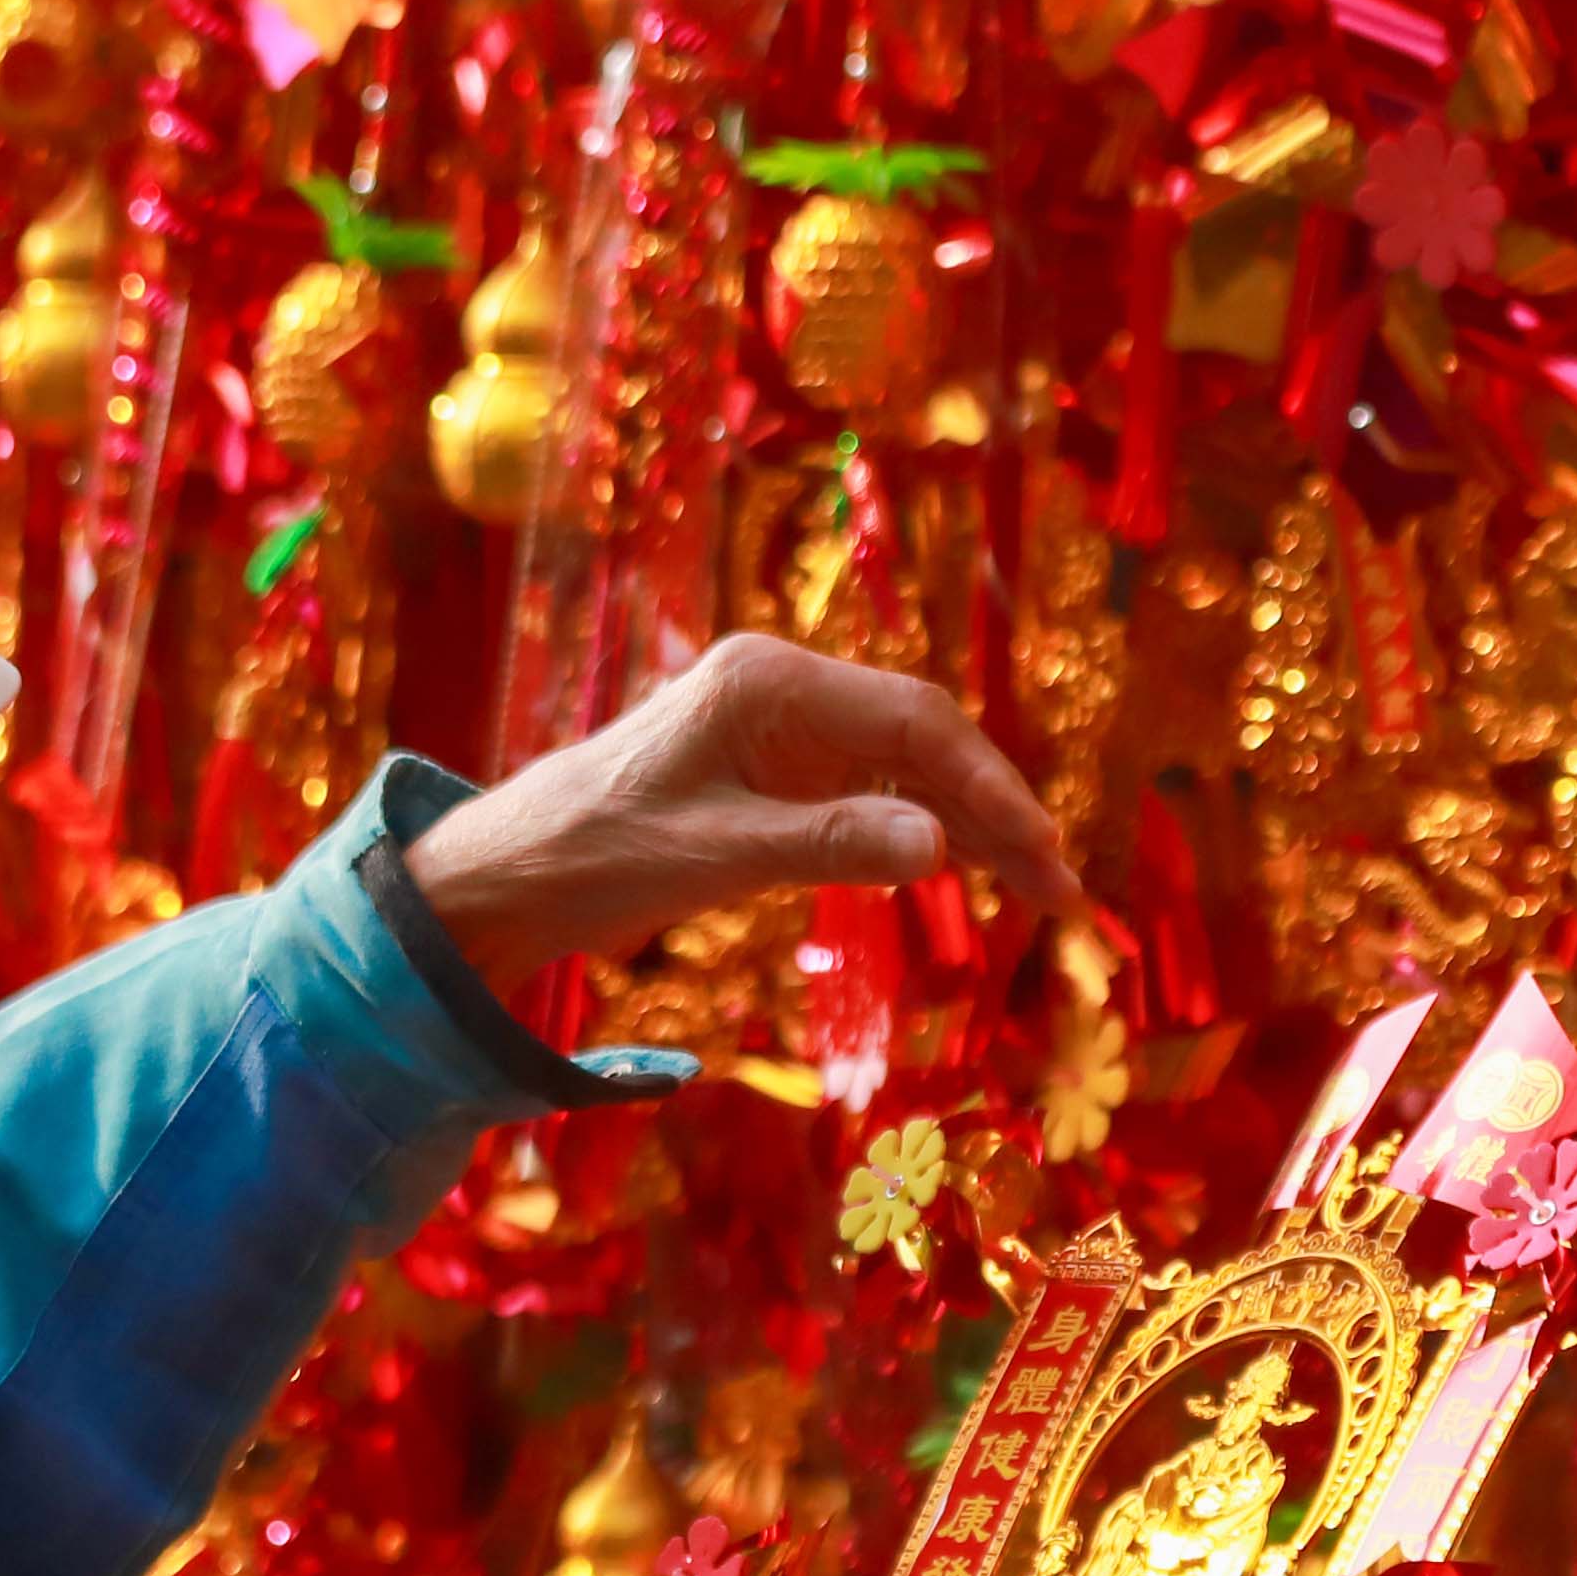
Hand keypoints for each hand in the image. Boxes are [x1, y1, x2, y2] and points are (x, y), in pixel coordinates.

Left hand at [396, 632, 1085, 987]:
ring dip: (971, 828)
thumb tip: (941, 843)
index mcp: (769, 681)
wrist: (516, 870)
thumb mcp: (716, 855)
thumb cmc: (597, 852)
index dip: (989, 787)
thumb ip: (829, 843)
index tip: (1041, 853)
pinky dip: (922, 835)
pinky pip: (872, 794)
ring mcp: (784, 727)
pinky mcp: (778, 769)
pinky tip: (969, 874)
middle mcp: (786, 688)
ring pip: (907, 769)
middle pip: (923, 741)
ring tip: (1040, 894)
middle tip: (1060, 891)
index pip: (913, 721)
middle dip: (996, 812)